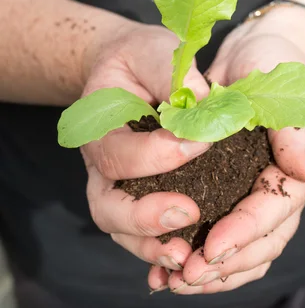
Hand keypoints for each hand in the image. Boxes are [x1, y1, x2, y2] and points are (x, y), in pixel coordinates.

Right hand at [80, 22, 211, 272]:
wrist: (130, 71)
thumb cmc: (141, 59)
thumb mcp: (154, 51)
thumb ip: (170, 72)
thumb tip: (202, 103)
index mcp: (98, 127)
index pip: (120, 152)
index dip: (159, 154)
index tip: (202, 142)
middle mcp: (101, 165)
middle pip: (108, 206)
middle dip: (145, 216)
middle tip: (188, 213)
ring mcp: (117, 187)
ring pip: (122, 229)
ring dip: (153, 244)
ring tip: (188, 254)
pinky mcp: (139, 198)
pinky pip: (142, 232)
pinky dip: (160, 248)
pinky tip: (189, 255)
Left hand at [157, 15, 304, 293]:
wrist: (255, 52)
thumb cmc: (273, 63)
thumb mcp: (280, 88)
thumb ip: (294, 131)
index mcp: (292, 168)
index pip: (273, 212)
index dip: (244, 233)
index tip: (213, 248)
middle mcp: (273, 187)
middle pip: (259, 244)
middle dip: (225, 264)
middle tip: (187, 274)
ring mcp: (250, 190)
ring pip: (241, 248)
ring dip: (212, 270)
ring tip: (175, 280)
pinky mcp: (227, 187)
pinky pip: (220, 230)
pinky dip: (201, 252)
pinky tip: (168, 265)